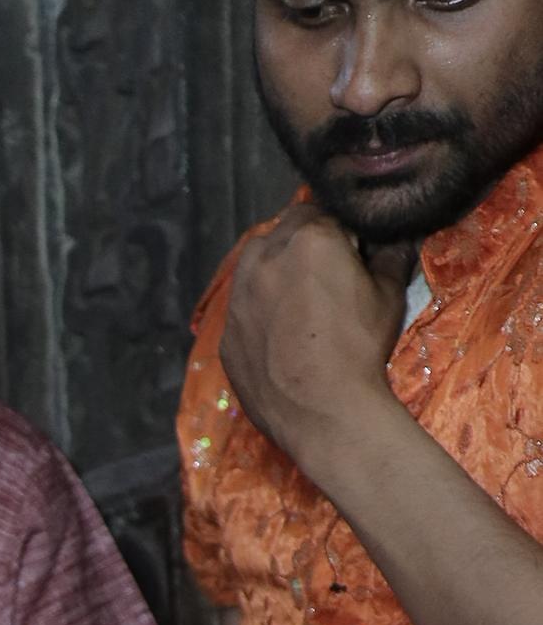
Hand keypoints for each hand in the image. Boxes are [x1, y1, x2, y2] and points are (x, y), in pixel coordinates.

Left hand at [220, 197, 407, 489]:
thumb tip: (399, 236)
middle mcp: (264, 258)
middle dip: (304, 245)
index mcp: (309, 238)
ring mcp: (237, 297)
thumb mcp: (389, 295)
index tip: (350, 251)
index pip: (322, 211)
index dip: (338, 229)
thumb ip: (392, 255)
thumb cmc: (360, 349)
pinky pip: (242, 308)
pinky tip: (279, 333)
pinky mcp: (225, 334)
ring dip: (274, 270)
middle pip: (284, 233)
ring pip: (254, 265)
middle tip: (325, 276)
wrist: (322, 413)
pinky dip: (258, 310)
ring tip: (298, 300)